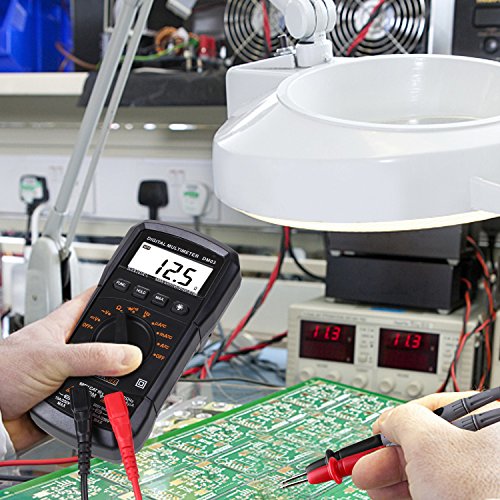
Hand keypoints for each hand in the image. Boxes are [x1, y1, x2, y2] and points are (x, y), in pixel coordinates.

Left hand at [0, 288, 141, 449]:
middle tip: (141, 351)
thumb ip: (92, 356)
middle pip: (110, 340)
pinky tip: (110, 403)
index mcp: (65, 325)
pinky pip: (100, 400)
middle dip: (125, 347)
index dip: (120, 296)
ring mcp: (73, 375)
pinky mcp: (73, 401)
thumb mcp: (52, 358)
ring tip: (125, 382)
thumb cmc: (1, 374)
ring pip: (107, 373)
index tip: (145, 297)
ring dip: (115, 381)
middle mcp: (71, 349)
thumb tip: (130, 356)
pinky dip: (107, 403)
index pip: (98, 301)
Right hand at [351, 392, 499, 499]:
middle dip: (386, 456)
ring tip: (369, 486)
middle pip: (424, 444)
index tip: (376, 434)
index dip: (396, 420)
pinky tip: (388, 498)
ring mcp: (479, 478)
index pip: (430, 408)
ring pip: (426, 473)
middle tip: (364, 466)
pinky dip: (408, 494)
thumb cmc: (481, 488)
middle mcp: (482, 447)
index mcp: (482, 419)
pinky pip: (434, 492)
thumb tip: (389, 421)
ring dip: (390, 478)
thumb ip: (401, 419)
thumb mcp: (427, 439)